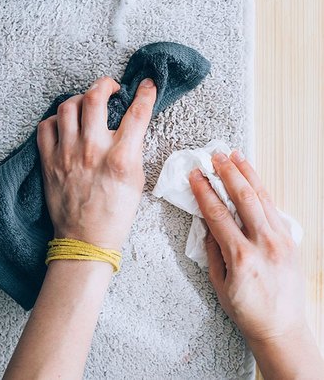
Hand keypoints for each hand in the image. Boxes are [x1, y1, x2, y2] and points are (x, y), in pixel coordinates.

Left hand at [37, 76, 156, 249]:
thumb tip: (132, 122)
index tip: (147, 85)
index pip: (137, 113)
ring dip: (80, 99)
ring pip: (68, 106)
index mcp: (120, 158)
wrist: (86, 240)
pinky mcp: (49, 161)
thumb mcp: (137, 179)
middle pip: (95, 97)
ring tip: (87, 104)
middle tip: (110, 87)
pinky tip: (66, 124)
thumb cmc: (115, 213)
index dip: (146, 93)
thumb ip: (133, 148)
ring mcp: (67, 154)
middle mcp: (92, 151)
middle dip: (105, 83)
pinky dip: (56, 120)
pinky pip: (46, 126)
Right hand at [189, 152, 323, 379]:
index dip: (204, 191)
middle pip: (243, 197)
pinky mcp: (290, 240)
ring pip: (262, 197)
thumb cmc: (247, 311)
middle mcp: (263, 244)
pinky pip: (273, 208)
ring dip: (247, 173)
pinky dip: (262, 189)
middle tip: (215, 156)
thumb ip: (212, 250)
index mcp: (241, 257)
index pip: (217, 214)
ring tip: (235, 156)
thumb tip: (207, 222)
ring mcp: (281, 240)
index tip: (195, 175)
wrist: (282, 329)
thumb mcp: (219, 284)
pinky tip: (253, 178)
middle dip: (227, 173)